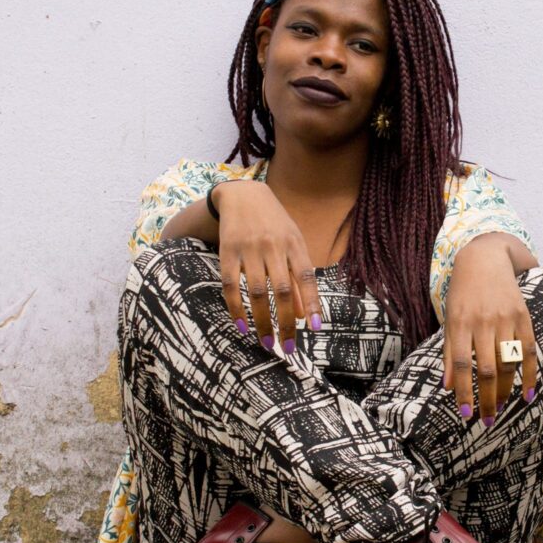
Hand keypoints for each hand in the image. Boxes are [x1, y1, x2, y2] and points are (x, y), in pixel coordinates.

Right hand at [213, 181, 322, 351]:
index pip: (306, 278)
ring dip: (262, 321)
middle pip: (281, 290)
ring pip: (256, 292)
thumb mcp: (292, 244)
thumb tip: (302, 316)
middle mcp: (273, 246)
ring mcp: (249, 249)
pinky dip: (236, 308)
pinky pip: (230, 285)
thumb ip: (298, 278)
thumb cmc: (274, 224)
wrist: (243, 194)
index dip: (311, 303)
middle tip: (288, 348)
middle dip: (285, 322)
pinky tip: (242, 326)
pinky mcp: (227, 251)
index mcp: (294, 244)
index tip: (315, 328)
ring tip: (267, 343)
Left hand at [443, 233, 537, 424]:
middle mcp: (483, 322)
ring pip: (507, 363)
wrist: (485, 258)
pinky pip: (528, 351)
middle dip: (487, 399)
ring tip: (501, 410)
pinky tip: (528, 395)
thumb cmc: (462, 294)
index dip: (464, 391)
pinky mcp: (523, 316)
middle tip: (487, 421)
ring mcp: (505, 319)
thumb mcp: (449, 319)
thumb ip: (449, 352)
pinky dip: (529, 374)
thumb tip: (448, 387)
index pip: (462, 364)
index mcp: (460, 323)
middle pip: (486, 369)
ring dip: (505, 391)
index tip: (464, 413)